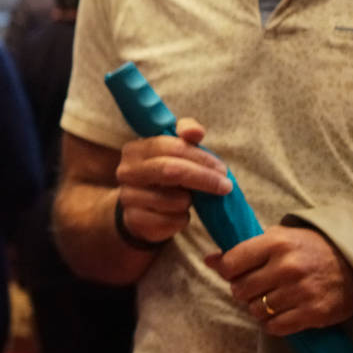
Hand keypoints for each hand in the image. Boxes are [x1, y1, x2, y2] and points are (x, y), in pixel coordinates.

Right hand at [114, 117, 231, 244]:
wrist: (141, 207)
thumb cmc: (165, 173)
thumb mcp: (175, 150)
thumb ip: (186, 134)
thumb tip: (196, 131)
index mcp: (135, 149)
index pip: (171, 147)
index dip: (200, 157)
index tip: (222, 169)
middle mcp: (126, 171)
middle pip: (171, 170)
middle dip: (204, 178)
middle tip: (225, 186)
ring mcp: (128, 196)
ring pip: (175, 199)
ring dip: (190, 201)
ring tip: (187, 199)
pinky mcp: (135, 220)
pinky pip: (171, 221)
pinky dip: (182, 219)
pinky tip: (178, 213)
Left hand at [210, 226, 352, 335]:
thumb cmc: (309, 249)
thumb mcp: (278, 238)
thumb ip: (244, 249)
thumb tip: (209, 260)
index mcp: (276, 243)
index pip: (231, 263)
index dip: (226, 271)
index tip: (233, 273)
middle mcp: (288, 267)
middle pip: (240, 289)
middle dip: (242, 291)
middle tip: (255, 288)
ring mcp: (302, 291)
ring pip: (256, 310)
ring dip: (258, 308)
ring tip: (270, 299)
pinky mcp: (314, 313)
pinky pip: (275, 327)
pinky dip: (272, 324)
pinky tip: (280, 313)